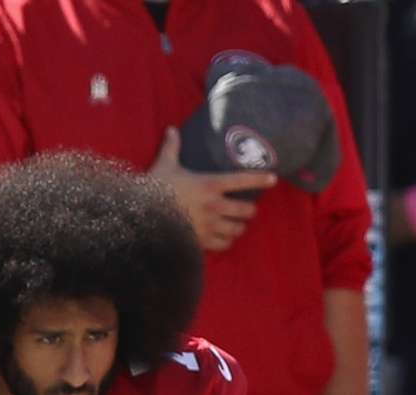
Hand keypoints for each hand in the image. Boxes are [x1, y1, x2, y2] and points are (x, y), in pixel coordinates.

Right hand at [149, 128, 277, 252]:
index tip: (273, 179)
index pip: (242, 180)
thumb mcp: (164, 166)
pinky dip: (226, 241)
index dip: (260, 179)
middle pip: (246, 210)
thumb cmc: (155, 189)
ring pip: (237, 229)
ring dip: (238, 227)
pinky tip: (223, 238)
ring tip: (236, 224)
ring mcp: (210, 225)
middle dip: (249, 210)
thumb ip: (172, 148)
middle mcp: (214, 206)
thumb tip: (171, 129)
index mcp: (209, 184)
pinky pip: (224, 244)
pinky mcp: (202, 241)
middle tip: (246, 209)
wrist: (143, 217)